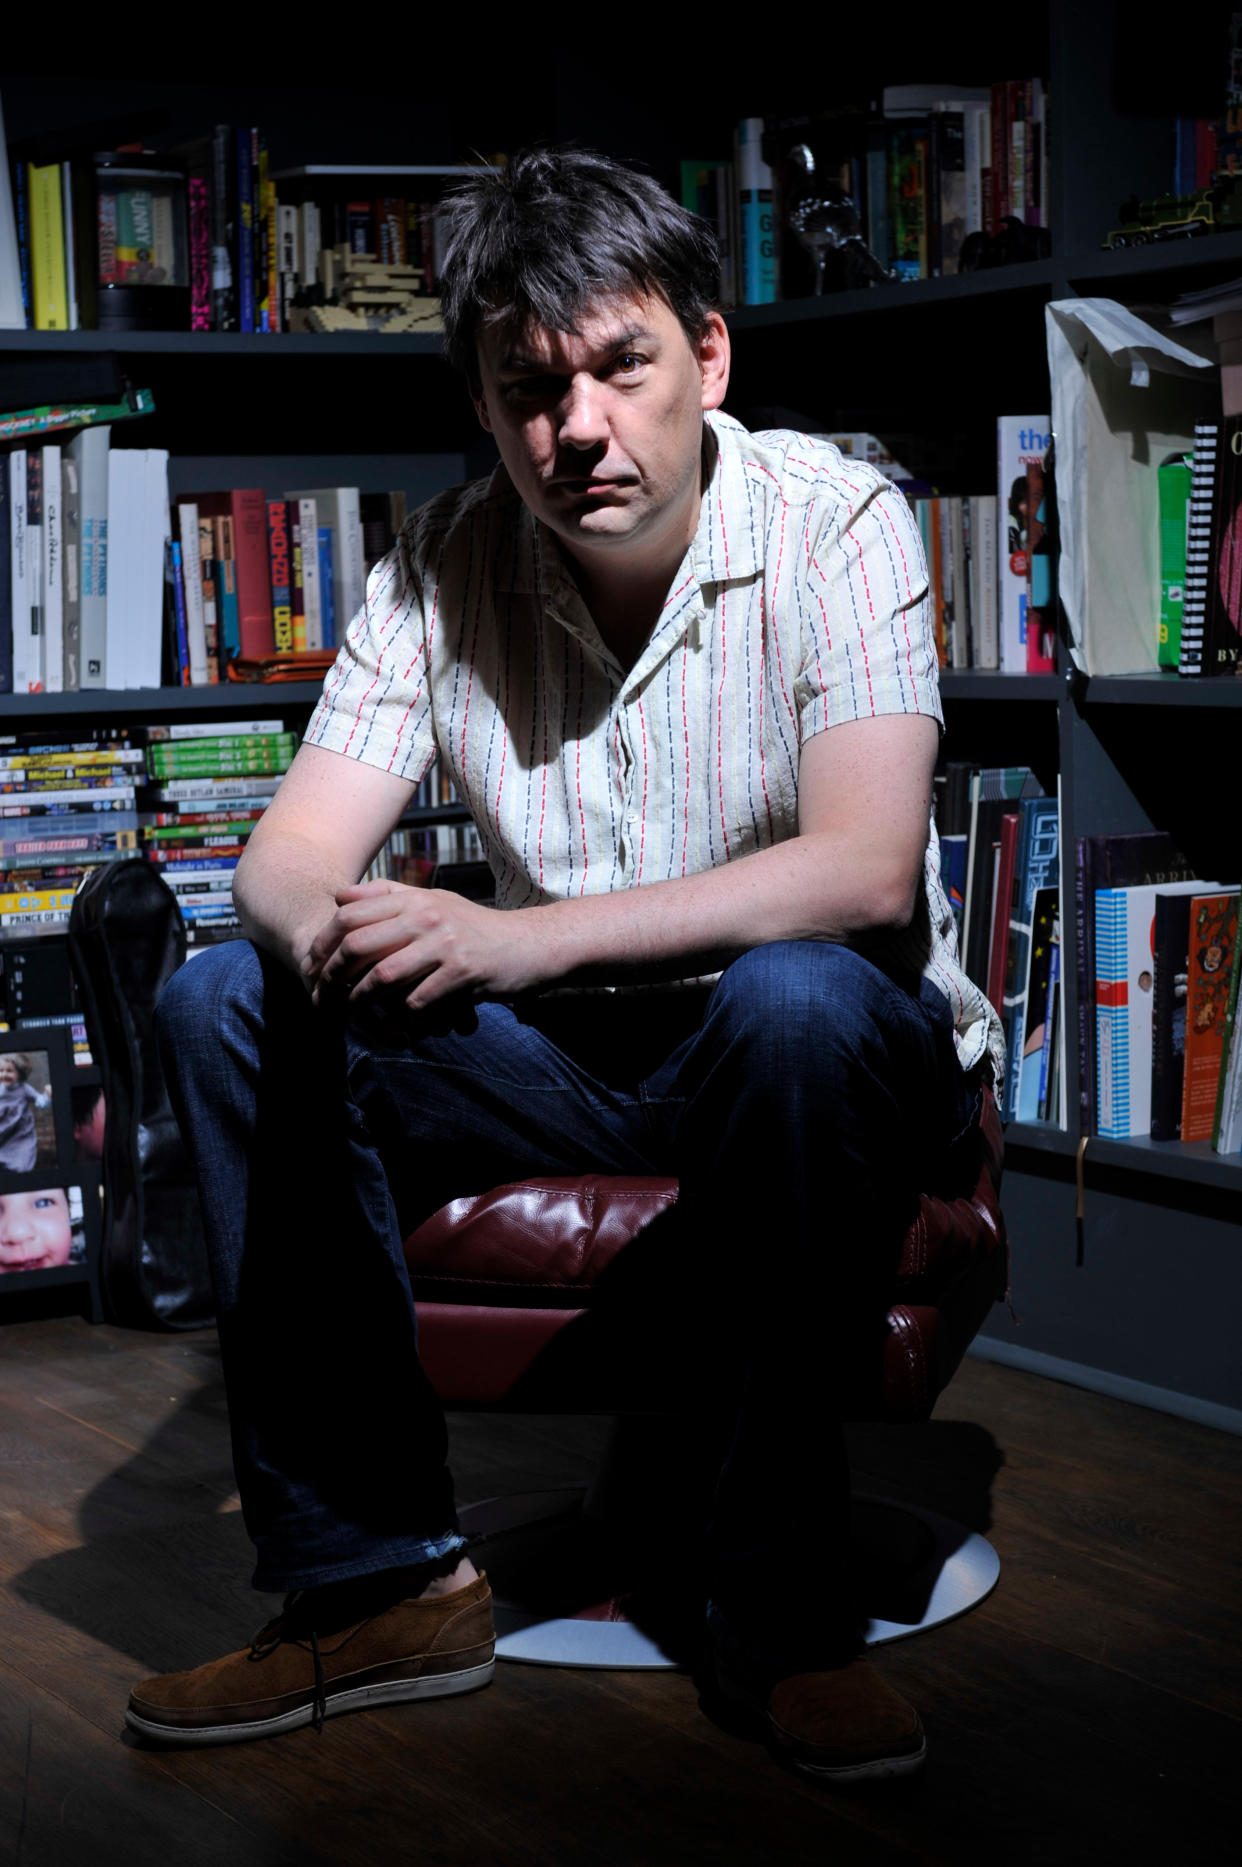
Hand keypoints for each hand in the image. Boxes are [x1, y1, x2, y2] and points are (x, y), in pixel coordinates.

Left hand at [303, 881, 547, 1011]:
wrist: (529, 945)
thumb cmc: (476, 928)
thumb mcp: (434, 901)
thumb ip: (389, 897)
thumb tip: (338, 896)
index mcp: (415, 898)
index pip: (350, 914)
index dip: (322, 942)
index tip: (310, 967)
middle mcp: (426, 916)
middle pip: (358, 945)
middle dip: (331, 976)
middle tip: (320, 997)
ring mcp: (445, 944)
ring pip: (382, 976)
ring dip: (359, 1001)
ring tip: (349, 1015)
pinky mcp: (463, 972)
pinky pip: (417, 1001)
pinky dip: (399, 1019)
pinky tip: (391, 1028)